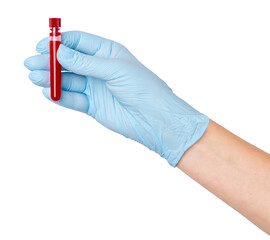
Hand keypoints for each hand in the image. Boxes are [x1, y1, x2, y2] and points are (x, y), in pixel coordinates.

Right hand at [24, 31, 208, 165]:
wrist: (155, 118)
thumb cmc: (143, 88)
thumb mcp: (115, 69)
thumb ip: (86, 63)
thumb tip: (60, 53)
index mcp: (108, 53)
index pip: (79, 42)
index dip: (60, 43)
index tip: (43, 45)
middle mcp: (100, 69)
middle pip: (69, 62)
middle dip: (50, 62)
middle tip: (31, 64)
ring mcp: (96, 88)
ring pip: (69, 81)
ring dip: (52, 79)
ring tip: (35, 78)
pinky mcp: (93, 106)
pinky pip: (73, 100)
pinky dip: (61, 97)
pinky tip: (49, 93)